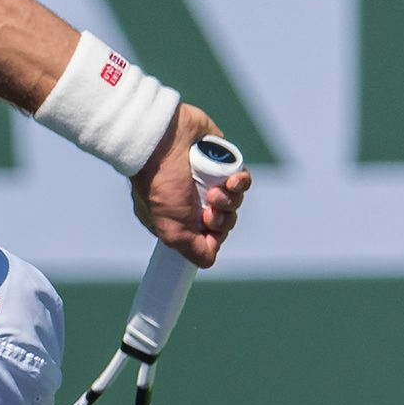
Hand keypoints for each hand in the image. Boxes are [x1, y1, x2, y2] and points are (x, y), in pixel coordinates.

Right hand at [131, 102, 251, 268]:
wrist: (163, 143)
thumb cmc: (160, 186)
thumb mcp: (172, 230)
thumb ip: (192, 251)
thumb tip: (209, 261)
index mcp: (179, 219)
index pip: (207, 238)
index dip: (212, 237)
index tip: (206, 231)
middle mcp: (194, 202)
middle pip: (224, 222)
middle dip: (221, 220)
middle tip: (208, 211)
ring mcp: (210, 182)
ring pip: (235, 203)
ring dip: (230, 201)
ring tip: (216, 192)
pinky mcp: (223, 163)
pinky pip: (243, 181)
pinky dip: (241, 182)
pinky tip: (231, 180)